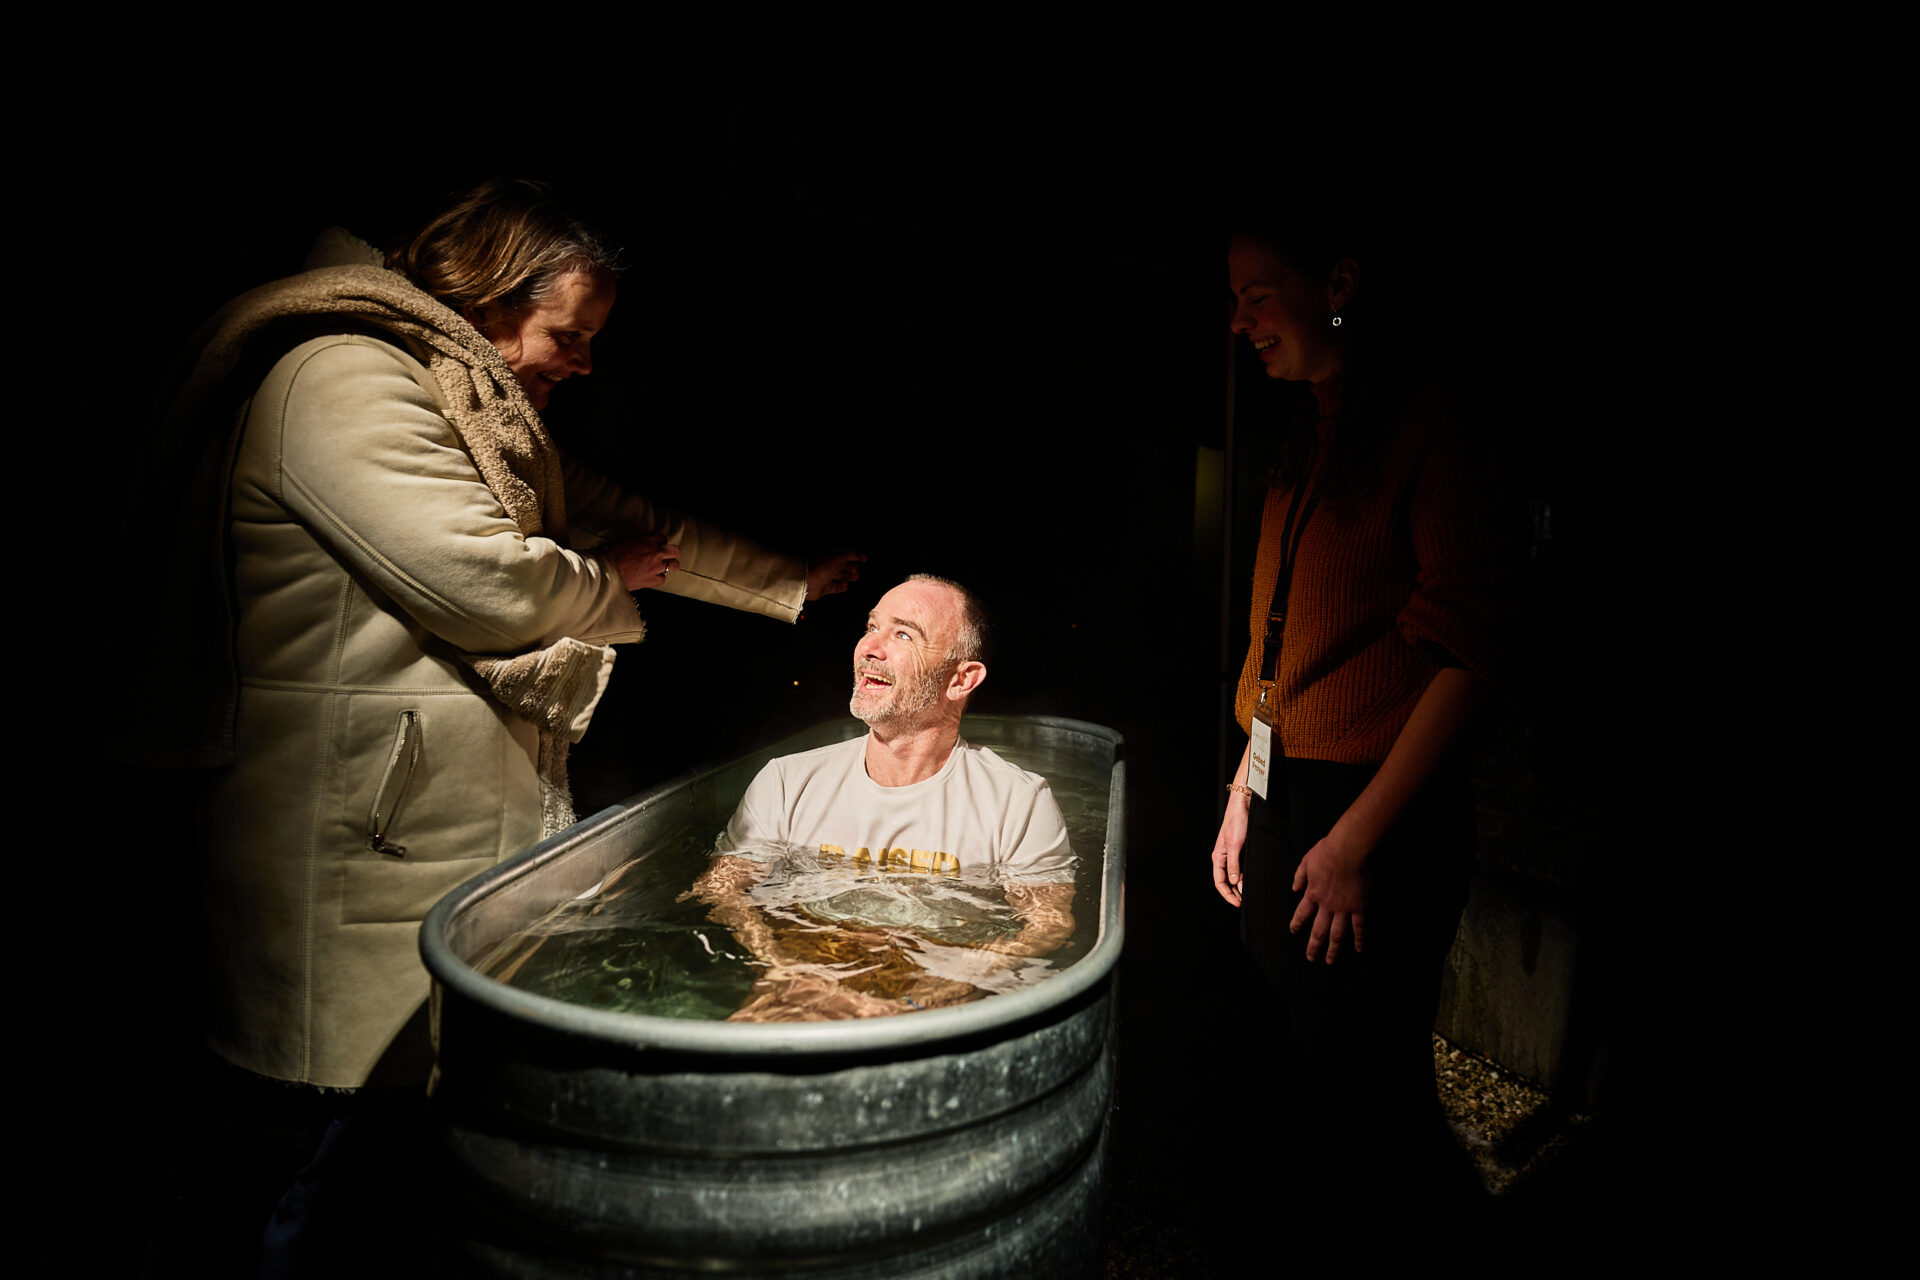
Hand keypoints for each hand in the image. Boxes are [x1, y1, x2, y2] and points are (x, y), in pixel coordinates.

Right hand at [605, 532, 680, 591]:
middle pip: (675, 551)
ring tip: (662, 566)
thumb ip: (637, 542)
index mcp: (647, 540)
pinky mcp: (651, 580)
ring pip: (674, 565)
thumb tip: (640, 545)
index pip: (662, 537)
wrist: (603, 570)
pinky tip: (652, 576)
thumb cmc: (608, 554)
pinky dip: (658, 577)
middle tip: (666, 555)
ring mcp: (655, 567)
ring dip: (669, 565)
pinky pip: (663, 579)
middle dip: (671, 553)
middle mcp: (654, 552)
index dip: (659, 542)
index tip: (656, 544)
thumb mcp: (624, 540)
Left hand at [806, 550, 865, 600]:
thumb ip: (852, 554)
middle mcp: (827, 564)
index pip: (844, 553)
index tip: (864, 559)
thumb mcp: (839, 556)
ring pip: (840, 576)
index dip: (855, 555)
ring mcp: (825, 576)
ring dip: (848, 576)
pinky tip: (845, 585)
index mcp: (829, 554)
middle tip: (857, 569)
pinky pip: (835, 587)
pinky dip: (841, 586)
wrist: (806, 581)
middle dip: (851, 567)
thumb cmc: (822, 565)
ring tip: (856, 577)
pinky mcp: (824, 588)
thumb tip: (863, 555)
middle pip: (842, 565)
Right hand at [1211, 793, 1249, 906]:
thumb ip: (1234, 864)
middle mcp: (1224, 858)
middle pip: (1227, 881)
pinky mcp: (1241, 851)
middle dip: (1235, 893)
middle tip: (1245, 902)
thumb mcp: (1235, 844)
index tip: (1238, 903)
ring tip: (1250, 893)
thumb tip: (1234, 883)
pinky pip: (1242, 868)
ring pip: (1235, 876)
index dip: (1227, 894)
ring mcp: (1233, 855)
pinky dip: (1246, 876)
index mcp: (1218, 857)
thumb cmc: (1237, 821)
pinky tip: (1252, 880)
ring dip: (1241, 885)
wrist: (1245, 805)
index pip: (1220, 882)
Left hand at [1289, 831, 1367, 962]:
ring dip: (1333, 949)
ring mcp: (1343, 908)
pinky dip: (1359, 939)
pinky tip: (1359, 949)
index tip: (1294, 931)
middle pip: (1318, 930)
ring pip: (1337, 934)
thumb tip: (1294, 888)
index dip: (1297, 924)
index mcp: (1313, 893)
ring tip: (1330, 961)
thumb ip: (1299, 876)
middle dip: (1314, 945)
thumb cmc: (1328, 851)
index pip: (1302, 913)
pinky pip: (1359, 927)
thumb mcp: (1307, 861)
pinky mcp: (1359, 906)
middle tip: (1311, 958)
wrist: (1348, 850)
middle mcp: (1326, 905)